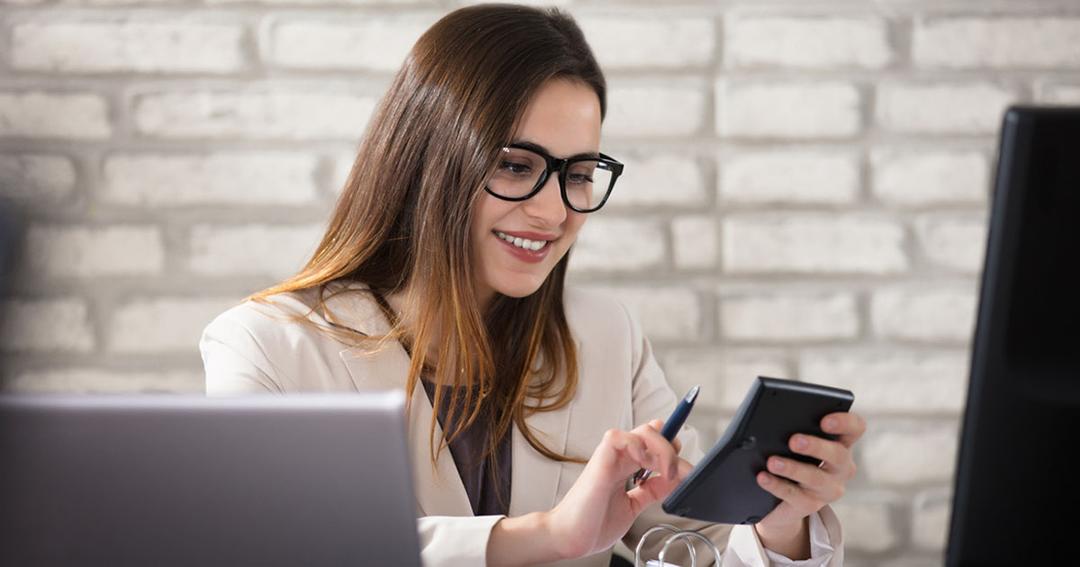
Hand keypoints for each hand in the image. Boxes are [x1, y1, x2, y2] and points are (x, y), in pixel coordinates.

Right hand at [545, 419, 691, 559]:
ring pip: (642, 432)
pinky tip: (644, 463)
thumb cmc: (593, 524)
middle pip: (652, 433)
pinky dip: (637, 445)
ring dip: (661, 448)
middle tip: (679, 472)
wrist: (570, 538)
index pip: (652, 443)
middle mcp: (619, 459)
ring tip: (666, 470)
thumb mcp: (634, 506)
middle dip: (672, 448)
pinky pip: (618, 437)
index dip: (670, 445)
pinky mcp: (600, 461)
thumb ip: (651, 491)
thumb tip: (674, 480)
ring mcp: (609, 458)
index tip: (685, 466)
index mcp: (626, 467)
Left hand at [754, 412, 865, 554]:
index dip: (845, 422)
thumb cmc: (789, 458)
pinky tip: (763, 477)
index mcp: (841, 444)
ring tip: (772, 462)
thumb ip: (792, 429)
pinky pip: (794, 496)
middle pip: (838, 454)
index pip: (855, 428)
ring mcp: (828, 489)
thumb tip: (771, 419)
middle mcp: (841, 468)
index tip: (825, 421)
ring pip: (815, 478)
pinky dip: (777, 485)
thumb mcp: (795, 444)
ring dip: (793, 468)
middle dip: (816, 446)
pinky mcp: (810, 505)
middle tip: (794, 441)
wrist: (779, 500)